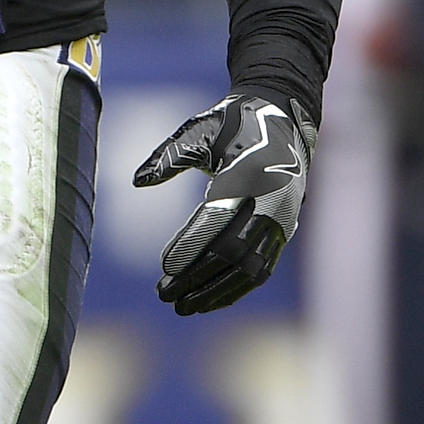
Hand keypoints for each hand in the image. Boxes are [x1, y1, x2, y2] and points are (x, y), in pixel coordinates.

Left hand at [133, 91, 312, 314]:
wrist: (283, 117)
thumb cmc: (234, 122)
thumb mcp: (200, 130)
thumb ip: (169, 156)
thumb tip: (138, 181)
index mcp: (249, 173)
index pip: (218, 219)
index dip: (191, 245)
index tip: (165, 266)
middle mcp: (270, 201)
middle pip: (234, 252)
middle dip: (198, 277)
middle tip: (164, 295)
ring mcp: (281, 219)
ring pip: (250, 268)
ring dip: (216, 291)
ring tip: (183, 306)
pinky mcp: (284, 231)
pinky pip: (262, 269)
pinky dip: (237, 288)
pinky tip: (210, 301)